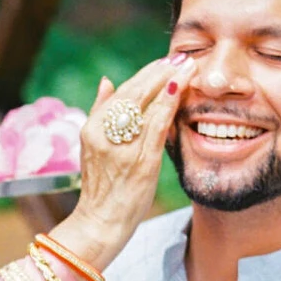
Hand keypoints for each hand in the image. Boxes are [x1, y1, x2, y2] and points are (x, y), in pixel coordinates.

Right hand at [51, 53, 194, 268]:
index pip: (122, 92)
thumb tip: (106, 81)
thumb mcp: (92, 147)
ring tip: (188, 67)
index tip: (164, 60)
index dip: (145, 73)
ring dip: (169, 82)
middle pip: (134, 93)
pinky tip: (180, 90)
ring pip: (146, 105)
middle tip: (181, 57)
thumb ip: (99, 112)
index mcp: (92, 128)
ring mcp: (122, 148)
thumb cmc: (102, 187)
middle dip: (159, 71)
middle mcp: (104, 135)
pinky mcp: (140, 163)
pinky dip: (168, 105)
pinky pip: (156, 127)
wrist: (99, 223)